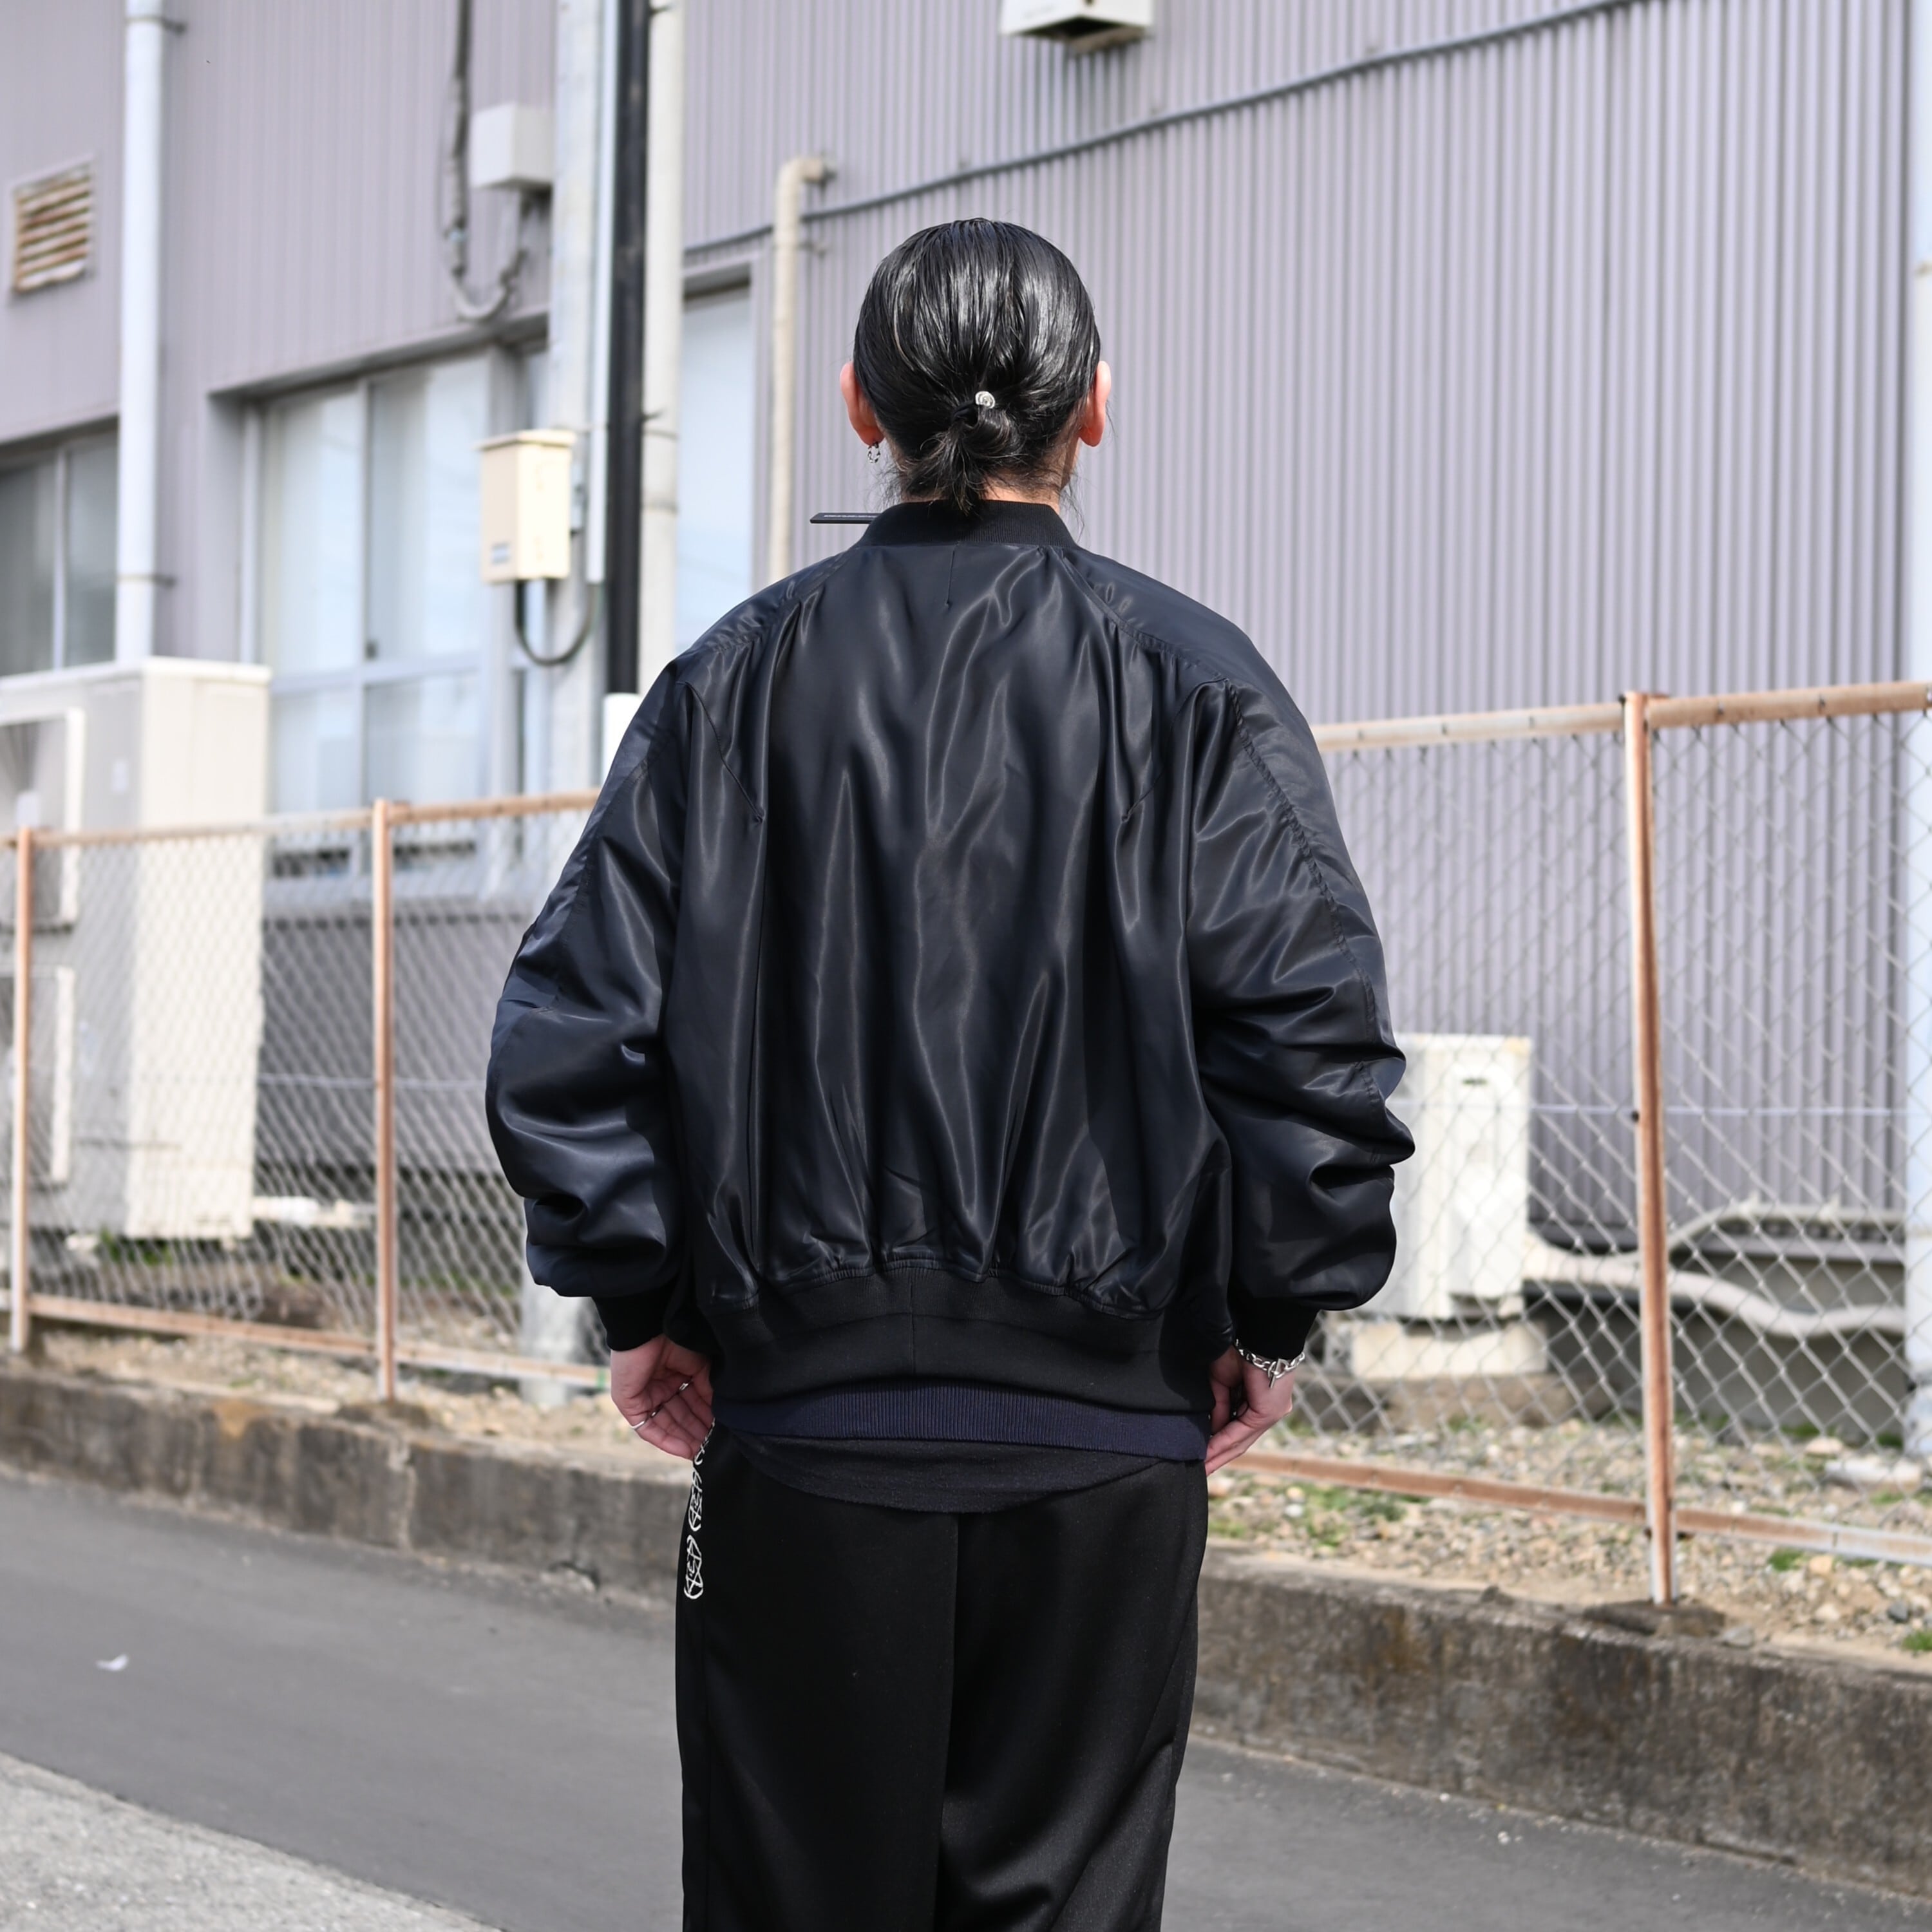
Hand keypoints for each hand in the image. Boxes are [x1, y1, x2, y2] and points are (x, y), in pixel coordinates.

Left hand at [609, 1335, 713, 1458]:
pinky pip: (648, 1428)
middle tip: (714, 1447)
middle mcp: (658, 1388)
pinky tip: (686, 1449)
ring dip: (684, 1440)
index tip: (722, 1433)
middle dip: (697, 1432)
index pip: (691, 1404)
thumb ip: (708, 1390)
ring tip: (703, 1452)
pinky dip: (667, 1440)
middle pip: (680, 1417)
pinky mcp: (629, 1404)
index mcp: (673, 1376)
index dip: (706, 1418)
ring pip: (666, 1425)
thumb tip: (720, 1414)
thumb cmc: (675, 1339)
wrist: (649, 1327)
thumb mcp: (699, 1367)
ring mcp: (643, 1397)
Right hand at [1204, 1346, 1294, 1475]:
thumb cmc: (1238, 1348)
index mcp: (1260, 1400)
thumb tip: (1214, 1429)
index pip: (1240, 1428)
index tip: (1202, 1456)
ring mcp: (1272, 1412)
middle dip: (1219, 1455)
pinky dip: (1223, 1441)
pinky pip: (1242, 1431)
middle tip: (1200, 1470)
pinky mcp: (1269, 1412)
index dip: (1220, 1443)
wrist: (1254, 1333)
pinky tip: (1209, 1452)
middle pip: (1242, 1439)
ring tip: (1202, 1466)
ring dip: (1220, 1453)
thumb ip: (1219, 1407)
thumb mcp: (1222, 1382)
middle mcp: (1269, 1409)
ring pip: (1243, 1439)